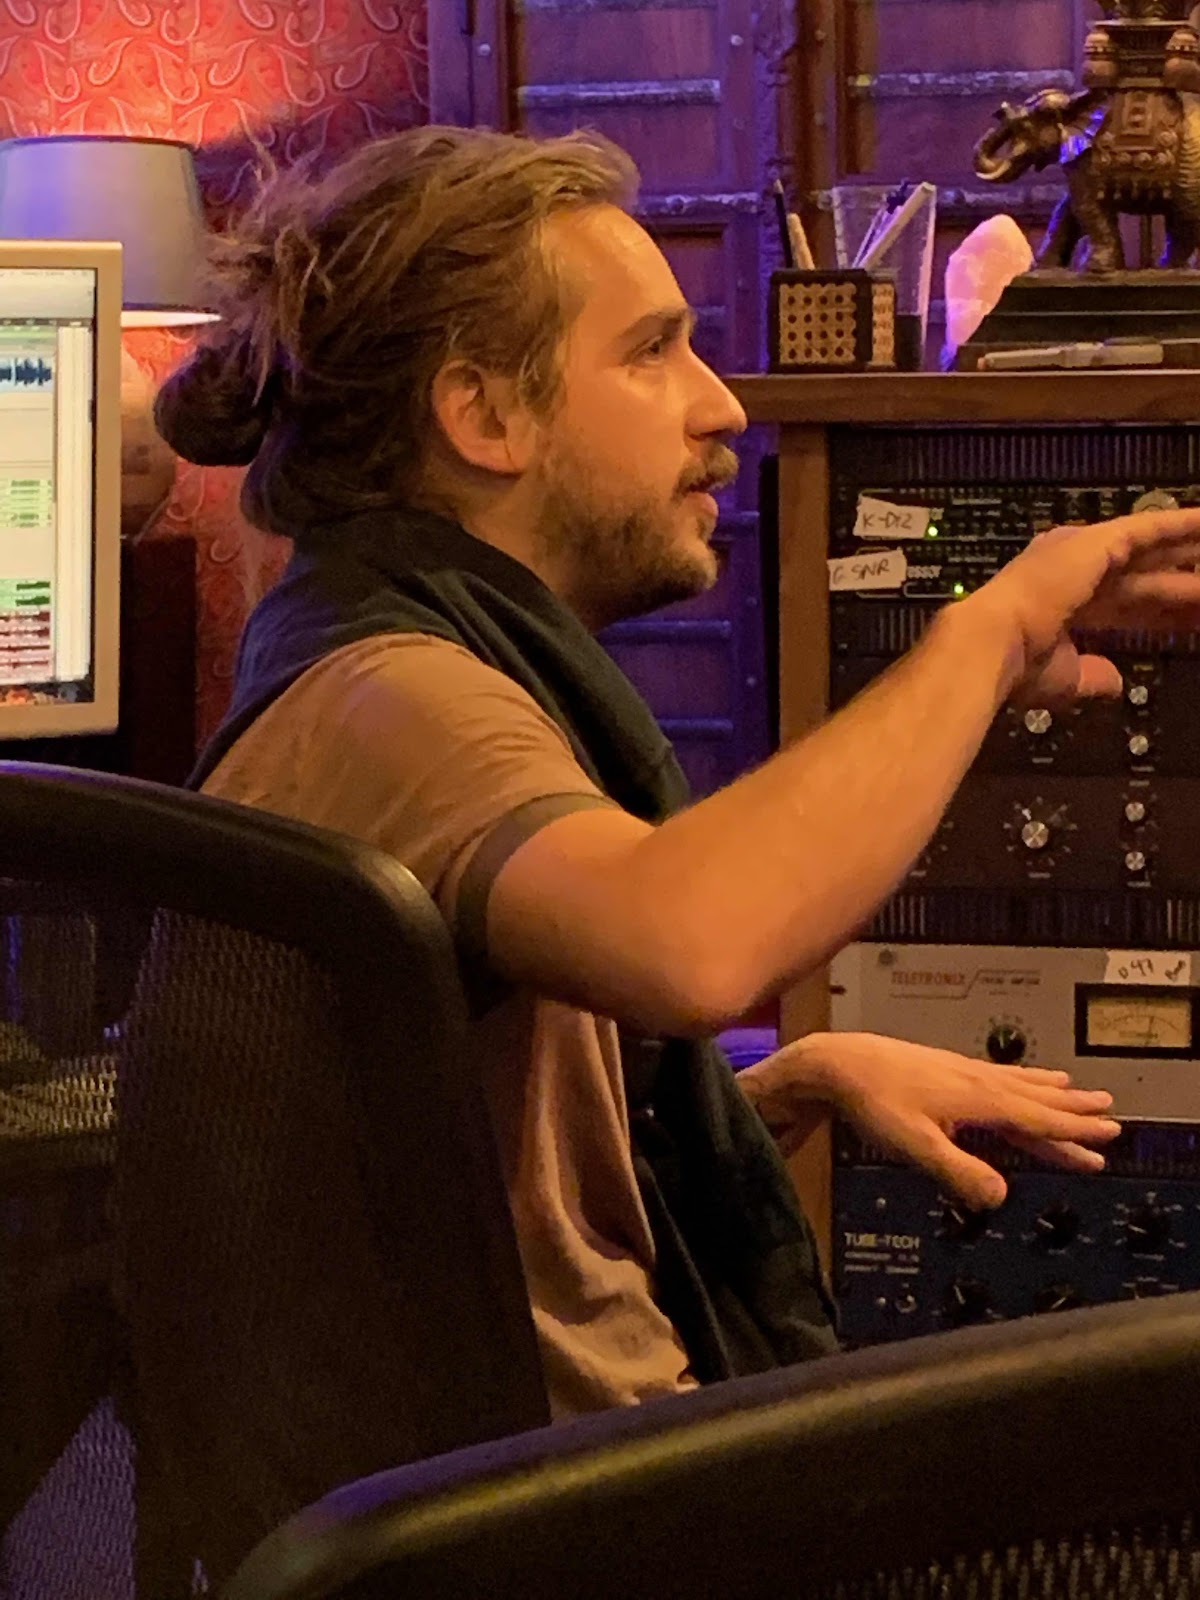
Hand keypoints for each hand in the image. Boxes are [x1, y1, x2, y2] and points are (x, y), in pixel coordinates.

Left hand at [738, 1031, 1120, 1208]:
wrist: (838, 1062)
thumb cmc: (872, 1102)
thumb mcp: (914, 1145)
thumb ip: (957, 1172)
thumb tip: (1000, 1197)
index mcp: (976, 1100)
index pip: (1036, 1119)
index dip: (1073, 1132)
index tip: (1107, 1139)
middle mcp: (976, 1081)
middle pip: (1035, 1099)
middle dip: (1073, 1111)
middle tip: (1111, 1116)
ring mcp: (961, 1072)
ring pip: (1018, 1084)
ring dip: (1051, 1092)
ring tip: (1078, 1091)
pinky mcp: (944, 1069)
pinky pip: (997, 1075)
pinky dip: (1021, 1078)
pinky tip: (1020, 1078)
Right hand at [960, 507, 1199, 707]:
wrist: (992, 643)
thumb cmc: (1017, 665)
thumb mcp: (1064, 678)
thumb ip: (1092, 676)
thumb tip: (1115, 682)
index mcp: (1061, 604)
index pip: (1125, 609)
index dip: (1159, 617)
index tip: (1189, 623)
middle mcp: (1072, 571)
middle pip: (1144, 581)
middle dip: (1182, 587)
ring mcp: (1086, 553)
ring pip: (1152, 554)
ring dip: (1189, 553)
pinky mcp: (1098, 541)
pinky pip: (1150, 529)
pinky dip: (1181, 525)